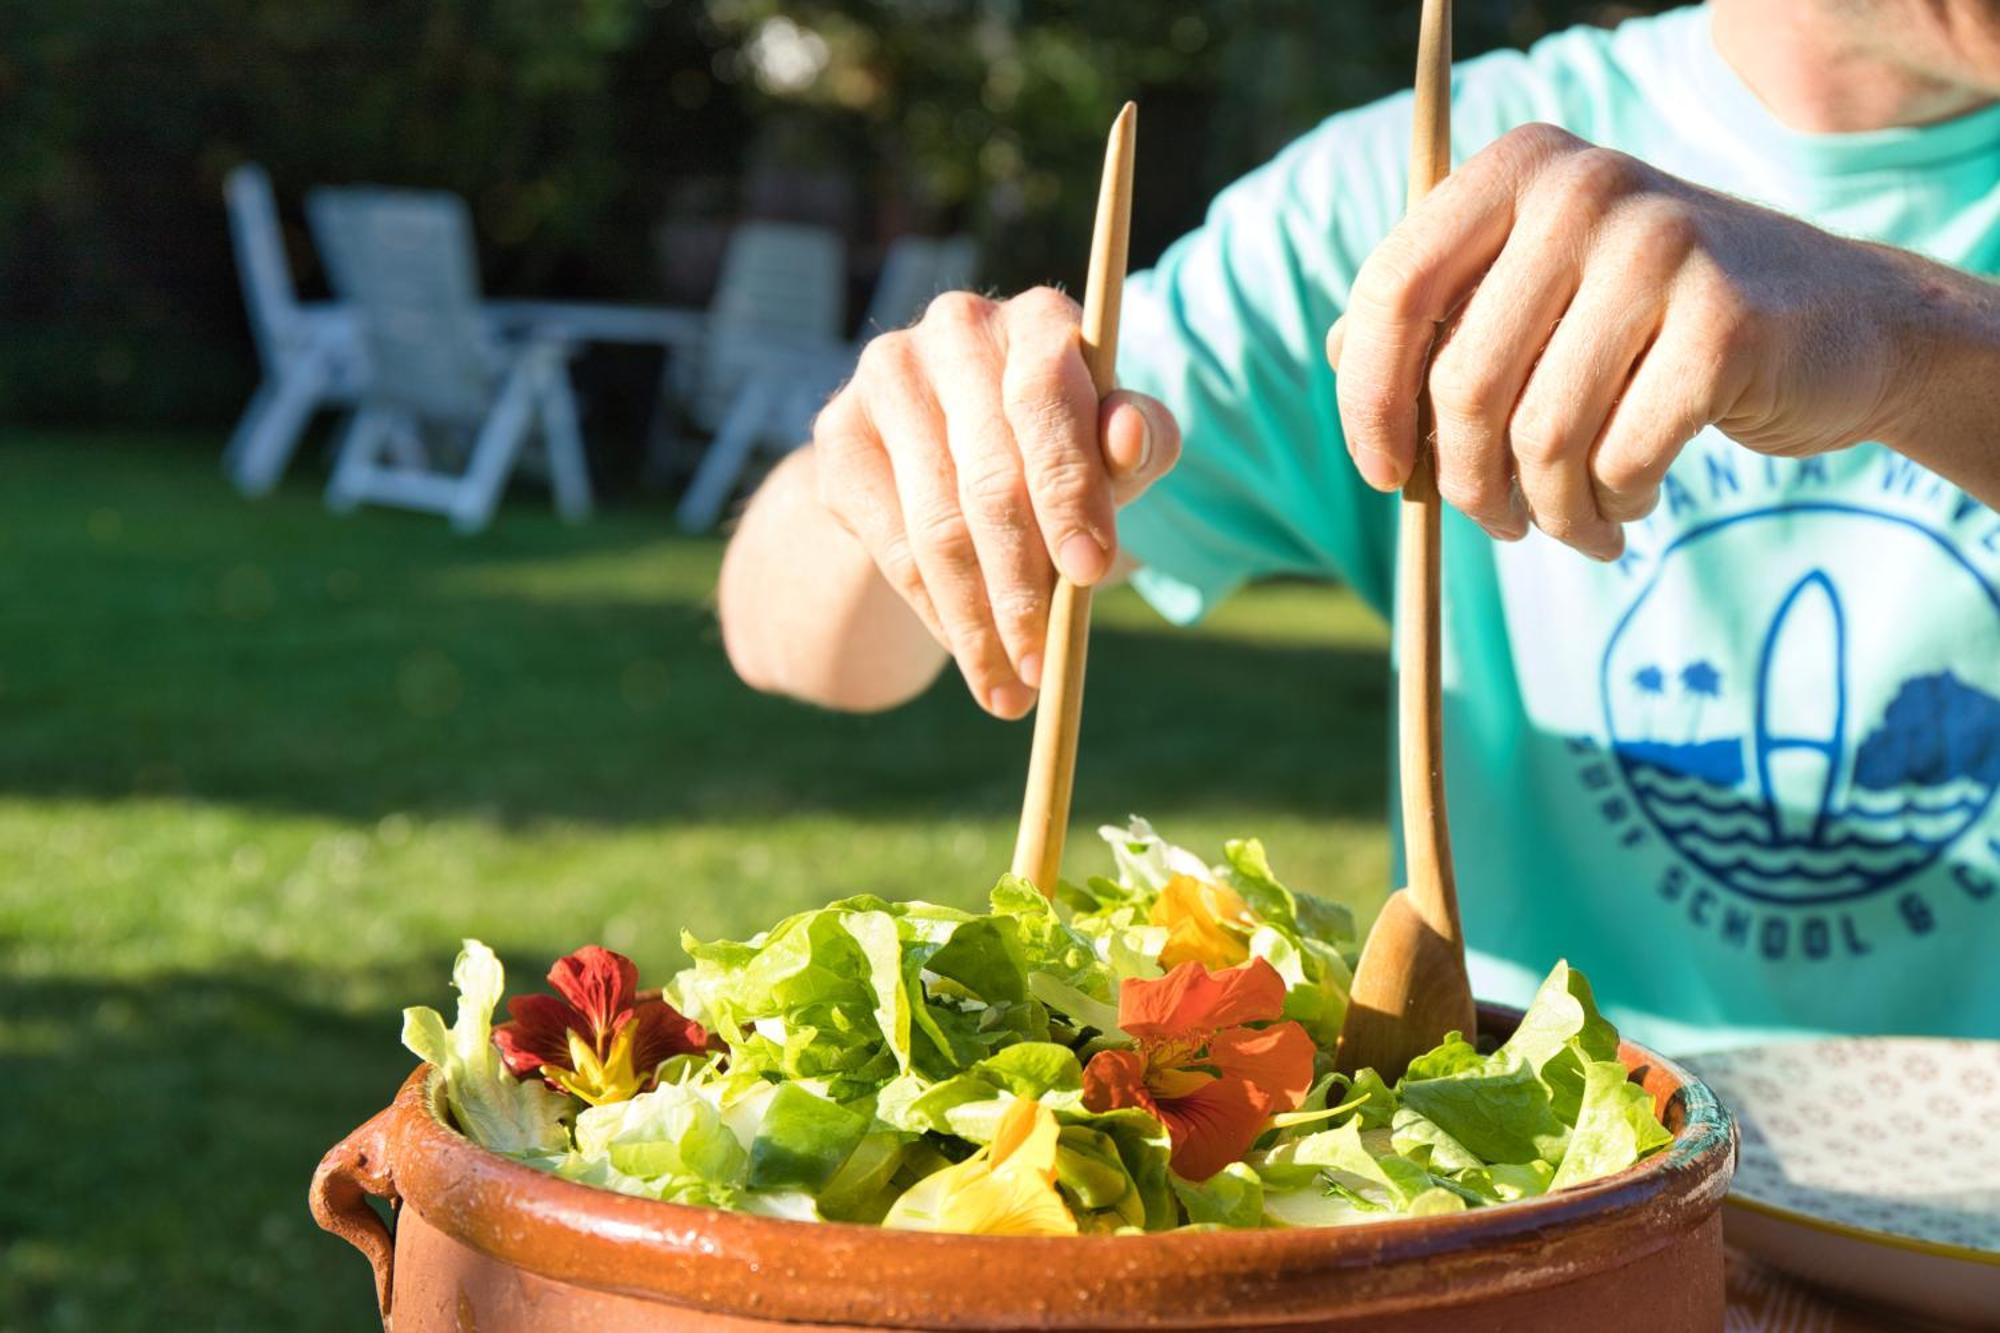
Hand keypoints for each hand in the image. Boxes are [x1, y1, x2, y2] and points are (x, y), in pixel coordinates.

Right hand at [811, 287, 1181, 716]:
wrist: (953, 449)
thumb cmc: (1060, 449)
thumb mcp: (1114, 451)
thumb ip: (1140, 445)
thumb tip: (1132, 435)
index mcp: (1038, 317)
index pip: (1047, 400)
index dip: (1070, 492)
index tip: (1091, 574)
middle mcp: (956, 328)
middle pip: (988, 477)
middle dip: (1021, 585)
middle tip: (1042, 664)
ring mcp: (886, 376)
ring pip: (936, 525)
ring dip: (976, 619)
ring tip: (1008, 685)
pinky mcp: (837, 434)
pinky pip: (891, 545)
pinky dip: (934, 612)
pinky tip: (966, 651)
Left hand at [1327, 123, 1919, 558]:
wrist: (1839, 322)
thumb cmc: (1650, 323)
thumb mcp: (1538, 291)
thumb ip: (1442, 312)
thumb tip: (1335, 355)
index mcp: (1517, 170)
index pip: (1393, 294)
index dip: (1368, 403)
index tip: (1384, 475)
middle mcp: (1585, 190)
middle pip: (1463, 385)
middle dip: (1467, 485)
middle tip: (1496, 525)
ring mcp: (1663, 247)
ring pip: (1541, 438)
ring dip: (1546, 513)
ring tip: (1572, 524)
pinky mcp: (1727, 325)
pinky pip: (1619, 461)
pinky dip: (1612, 508)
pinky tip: (1631, 502)